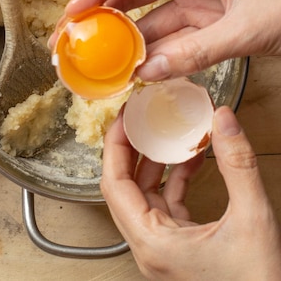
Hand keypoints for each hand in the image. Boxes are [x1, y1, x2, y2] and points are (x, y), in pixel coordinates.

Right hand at [55, 0, 280, 80]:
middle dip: (104, 11)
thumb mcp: (249, 24)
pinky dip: (155, 53)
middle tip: (76, 38)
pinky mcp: (211, 22)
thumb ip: (198, 50)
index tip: (76, 10)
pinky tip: (138, 70)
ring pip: (151, 15)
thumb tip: (149, 72)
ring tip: (102, 62)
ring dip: (128, 38)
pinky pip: (173, 36)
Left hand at [101, 106, 280, 279]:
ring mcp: (163, 250)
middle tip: (140, 118)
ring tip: (166, 132)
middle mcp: (150, 248)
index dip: (115, 146)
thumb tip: (223, 120)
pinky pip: (167, 206)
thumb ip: (237, 165)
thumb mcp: (252, 219)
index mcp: (153, 244)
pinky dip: (175, 180)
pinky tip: (192, 160)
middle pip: (124, 188)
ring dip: (155, 162)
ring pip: (145, 196)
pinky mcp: (179, 249)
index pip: (114, 185)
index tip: (124, 117)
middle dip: (132, 148)